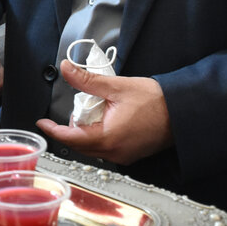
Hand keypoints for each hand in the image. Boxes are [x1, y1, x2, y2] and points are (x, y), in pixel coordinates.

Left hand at [35, 60, 171, 164]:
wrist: (184, 111)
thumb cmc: (156, 101)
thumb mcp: (117, 86)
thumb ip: (87, 80)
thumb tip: (66, 69)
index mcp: (107, 137)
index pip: (70, 137)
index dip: (53, 130)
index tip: (42, 124)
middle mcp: (114, 152)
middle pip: (80, 145)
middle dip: (72, 129)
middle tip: (74, 110)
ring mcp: (124, 156)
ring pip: (94, 148)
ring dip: (87, 132)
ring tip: (93, 112)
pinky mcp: (132, 155)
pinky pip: (107, 148)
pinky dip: (100, 136)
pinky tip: (106, 121)